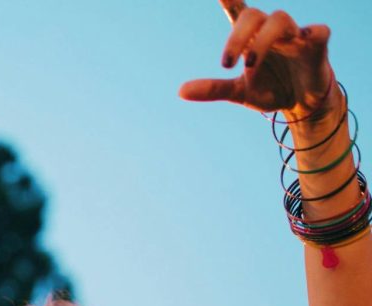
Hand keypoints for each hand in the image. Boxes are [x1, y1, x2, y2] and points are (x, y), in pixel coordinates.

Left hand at [179, 2, 332, 119]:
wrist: (301, 103)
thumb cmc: (269, 88)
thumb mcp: (239, 92)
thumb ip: (213, 89)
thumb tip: (180, 91)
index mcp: (251, 39)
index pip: (238, 13)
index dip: (230, 0)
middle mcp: (271, 32)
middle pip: (254, 16)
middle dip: (237, 37)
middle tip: (227, 64)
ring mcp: (295, 35)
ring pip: (280, 20)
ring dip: (263, 40)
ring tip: (251, 65)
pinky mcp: (317, 45)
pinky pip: (319, 31)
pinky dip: (313, 33)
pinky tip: (304, 39)